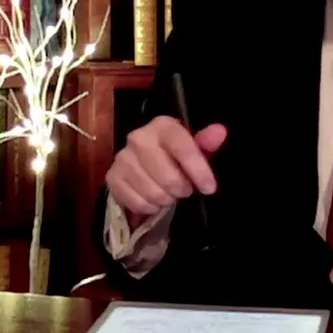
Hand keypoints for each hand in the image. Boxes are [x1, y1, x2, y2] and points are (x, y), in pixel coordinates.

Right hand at [105, 116, 227, 227]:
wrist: (141, 162)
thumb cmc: (173, 155)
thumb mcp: (193, 148)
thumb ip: (206, 142)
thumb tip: (220, 131)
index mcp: (162, 126)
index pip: (181, 146)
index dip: (198, 170)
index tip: (209, 188)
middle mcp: (138, 137)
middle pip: (167, 176)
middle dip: (181, 189)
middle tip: (184, 190)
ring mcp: (122, 158)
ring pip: (153, 192)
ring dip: (166, 199)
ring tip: (169, 194)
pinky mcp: (112, 177)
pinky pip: (137, 202)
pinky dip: (149, 207)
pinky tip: (154, 200)